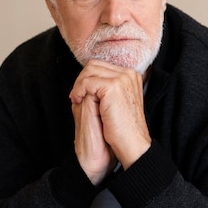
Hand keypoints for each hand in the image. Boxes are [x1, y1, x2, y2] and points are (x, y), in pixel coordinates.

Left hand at [70, 60, 151, 175]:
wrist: (131, 143)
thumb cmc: (124, 127)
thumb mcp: (118, 102)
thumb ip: (108, 87)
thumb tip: (89, 77)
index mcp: (131, 76)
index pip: (102, 65)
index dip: (88, 78)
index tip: (81, 94)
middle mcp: (129, 73)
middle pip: (94, 64)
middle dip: (81, 79)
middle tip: (76, 96)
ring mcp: (122, 78)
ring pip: (89, 71)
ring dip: (78, 85)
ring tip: (76, 100)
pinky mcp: (113, 86)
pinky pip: (87, 82)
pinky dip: (78, 91)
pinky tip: (77, 102)